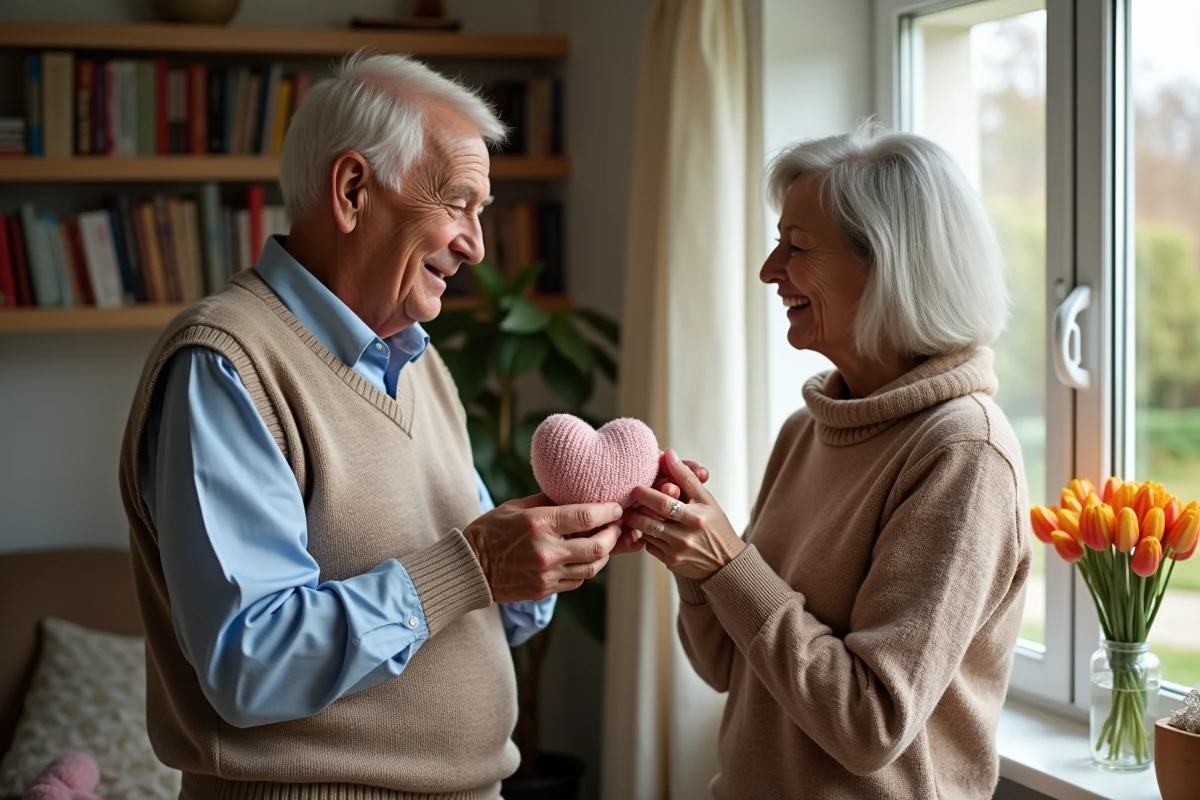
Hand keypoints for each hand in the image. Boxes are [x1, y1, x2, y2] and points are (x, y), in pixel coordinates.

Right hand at [464, 494, 623, 601]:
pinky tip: (584, 558)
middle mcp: (546, 551)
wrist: (469, 567)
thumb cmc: (491, 531)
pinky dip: (586, 568)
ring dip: (603, 554)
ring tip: (604, 542)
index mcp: (539, 524)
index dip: (608, 512)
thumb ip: (548, 501)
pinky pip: (577, 580)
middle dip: (613, 535)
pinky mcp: (544, 590)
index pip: (586, 517)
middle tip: (616, 527)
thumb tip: (576, 493)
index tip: (616, 508)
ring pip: (591, 567)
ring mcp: (546, 574)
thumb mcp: (516, 507)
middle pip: (597, 546)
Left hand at [612, 453, 710, 555]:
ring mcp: (676, 552)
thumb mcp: (706, 500)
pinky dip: (646, 536)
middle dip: (635, 510)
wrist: (725, 562)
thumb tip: (669, 454)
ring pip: (646, 533)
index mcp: (696, 518)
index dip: (647, 495)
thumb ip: (686, 477)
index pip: (665, 504)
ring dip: (638, 522)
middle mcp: (685, 537)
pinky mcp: (670, 563)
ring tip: (634, 512)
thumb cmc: (715, 525)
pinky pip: (649, 546)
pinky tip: (648, 528)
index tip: (636, 487)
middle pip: (649, 521)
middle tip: (628, 501)